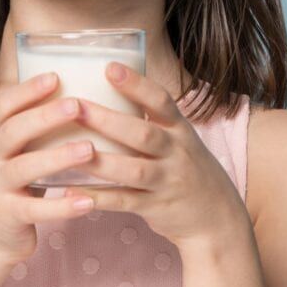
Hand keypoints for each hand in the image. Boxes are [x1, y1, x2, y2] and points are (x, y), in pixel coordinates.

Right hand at [0, 72, 100, 266]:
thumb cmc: (18, 180)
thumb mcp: (19, 148)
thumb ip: (39, 124)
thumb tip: (84, 87)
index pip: (4, 105)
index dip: (27, 90)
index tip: (55, 76)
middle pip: (13, 131)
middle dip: (45, 117)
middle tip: (77, 106)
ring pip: (24, 168)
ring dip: (57, 157)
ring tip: (89, 149)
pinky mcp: (9, 215)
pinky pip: (35, 210)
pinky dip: (62, 207)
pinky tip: (88, 202)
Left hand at [62, 62, 252, 251]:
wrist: (219, 218)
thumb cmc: (188, 170)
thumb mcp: (181, 140)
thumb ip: (152, 120)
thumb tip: (109, 88)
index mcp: (181, 130)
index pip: (161, 101)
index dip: (136, 84)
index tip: (109, 68)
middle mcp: (177, 153)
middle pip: (143, 134)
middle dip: (108, 120)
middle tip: (75, 107)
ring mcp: (168, 182)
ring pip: (133, 170)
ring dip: (100, 161)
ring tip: (68, 150)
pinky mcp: (157, 209)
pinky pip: (124, 202)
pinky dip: (98, 197)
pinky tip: (70, 190)